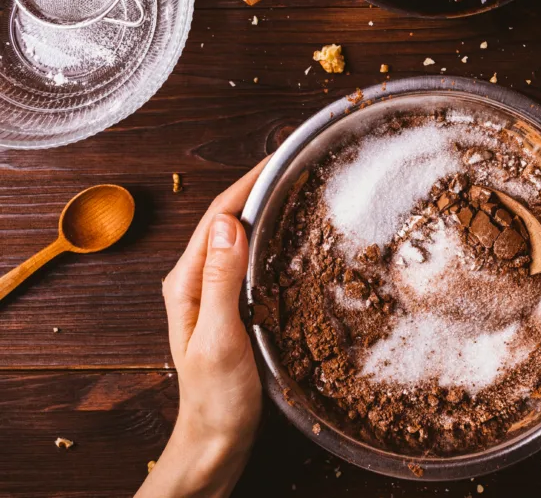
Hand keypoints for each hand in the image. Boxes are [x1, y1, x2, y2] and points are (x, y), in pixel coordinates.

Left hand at [137, 158, 268, 497]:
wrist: (216, 439)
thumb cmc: (216, 398)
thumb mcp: (219, 337)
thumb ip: (221, 280)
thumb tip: (231, 223)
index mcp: (186, 282)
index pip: (218, 216)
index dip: (248, 181)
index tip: (280, 156)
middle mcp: (196, 280)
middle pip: (228, 219)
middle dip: (259, 185)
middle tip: (298, 163)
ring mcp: (213, 292)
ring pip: (240, 236)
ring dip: (265, 207)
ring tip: (299, 186)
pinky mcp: (231, 305)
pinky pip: (250, 258)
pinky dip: (271, 236)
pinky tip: (294, 234)